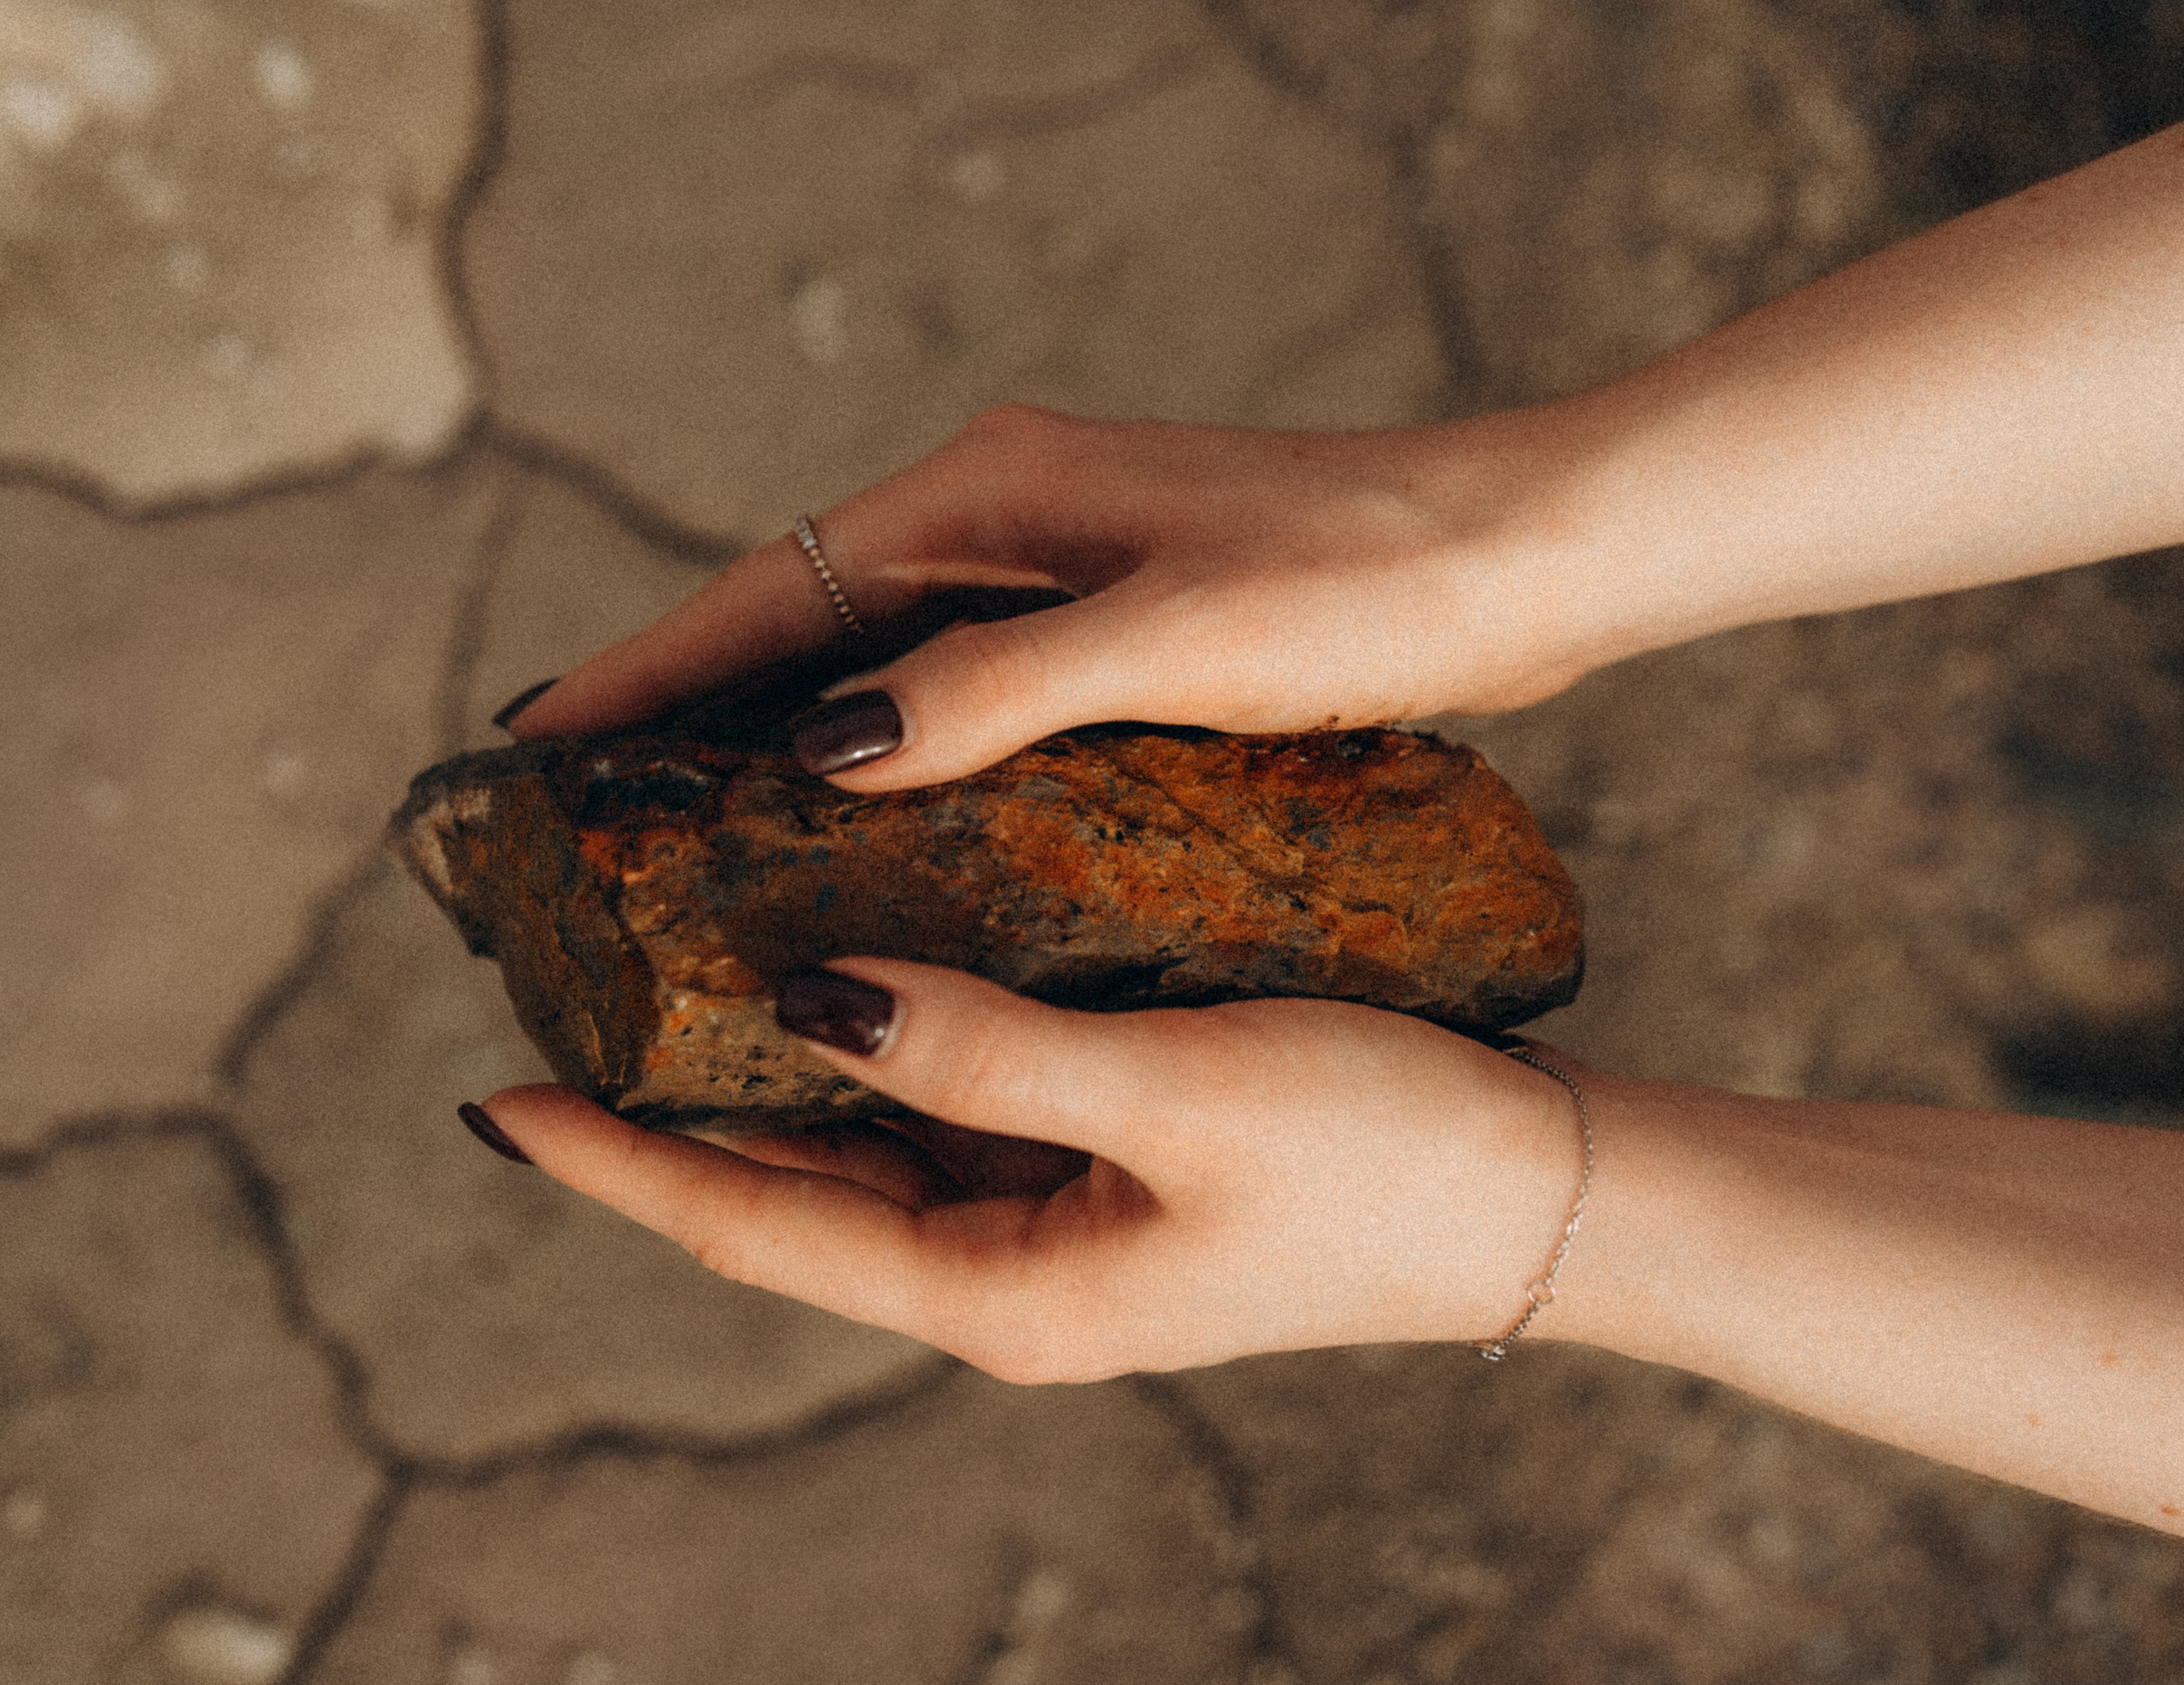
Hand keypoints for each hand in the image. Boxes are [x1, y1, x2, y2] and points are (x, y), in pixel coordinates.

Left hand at [469, 959, 1587, 1381]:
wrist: (1549, 1202)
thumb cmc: (1384, 1158)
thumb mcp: (1177, 1091)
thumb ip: (984, 1049)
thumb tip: (810, 1000)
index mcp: (1004, 1289)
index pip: (752, 1231)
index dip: (614, 1163)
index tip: (492, 1097)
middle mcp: (1012, 1269)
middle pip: (791, 1193)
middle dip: (668, 1108)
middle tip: (562, 1000)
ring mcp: (1065, 1218)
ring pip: (872, 1143)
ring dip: (773, 1063)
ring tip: (676, 965)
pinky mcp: (1118, 1161)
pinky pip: (961, 1103)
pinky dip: (892, 1033)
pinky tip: (864, 954)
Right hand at [504, 406, 1613, 788]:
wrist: (1516, 559)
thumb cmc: (1361, 583)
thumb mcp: (1169, 641)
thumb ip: (992, 691)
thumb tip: (817, 748)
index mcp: (994, 492)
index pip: (775, 588)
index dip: (649, 668)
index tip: (536, 740)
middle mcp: (1011, 516)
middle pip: (805, 618)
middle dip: (692, 705)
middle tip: (588, 813)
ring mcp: (1066, 570)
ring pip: (881, 657)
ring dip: (787, 732)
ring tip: (696, 837)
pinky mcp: (1123, 624)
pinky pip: (963, 689)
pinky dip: (897, 749)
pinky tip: (876, 826)